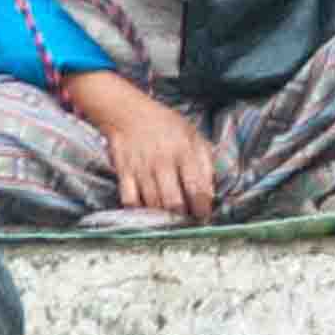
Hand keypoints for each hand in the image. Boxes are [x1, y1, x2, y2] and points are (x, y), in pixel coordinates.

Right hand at [72, 72, 219, 221]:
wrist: (129, 114)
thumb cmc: (166, 126)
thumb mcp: (193, 136)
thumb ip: (206, 162)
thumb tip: (211, 192)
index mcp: (184, 151)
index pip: (197, 187)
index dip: (202, 207)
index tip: (204, 216)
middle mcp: (163, 161)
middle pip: (173, 202)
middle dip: (182, 216)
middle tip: (185, 219)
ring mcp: (141, 168)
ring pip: (153, 205)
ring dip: (162, 215)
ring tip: (169, 217)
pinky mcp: (123, 173)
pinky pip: (130, 201)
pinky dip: (138, 210)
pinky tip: (147, 208)